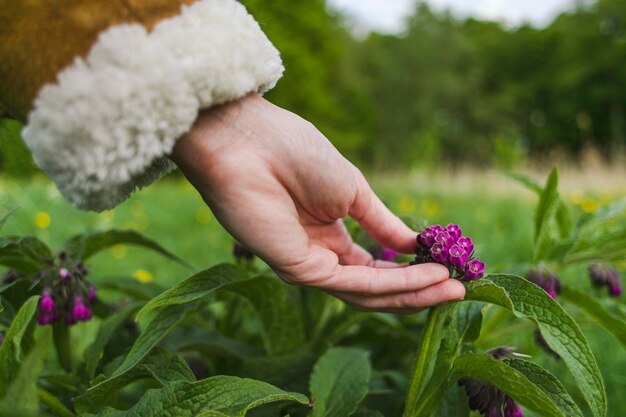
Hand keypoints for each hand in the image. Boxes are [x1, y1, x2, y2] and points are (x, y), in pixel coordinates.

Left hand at [170, 93, 464, 312]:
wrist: (251, 140)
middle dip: (419, 291)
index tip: (451, 270)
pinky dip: (390, 283)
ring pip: (366, 294)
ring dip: (411, 293)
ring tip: (450, 288)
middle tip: (459, 291)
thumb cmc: (296, 154)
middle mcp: (321, 258)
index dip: (413, 274)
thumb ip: (380, 222)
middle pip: (374, 289)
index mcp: (330, 238)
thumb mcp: (352, 190)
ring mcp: (307, 266)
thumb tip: (414, 244)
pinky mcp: (296, 270)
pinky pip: (351, 283)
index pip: (375, 269)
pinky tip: (423, 276)